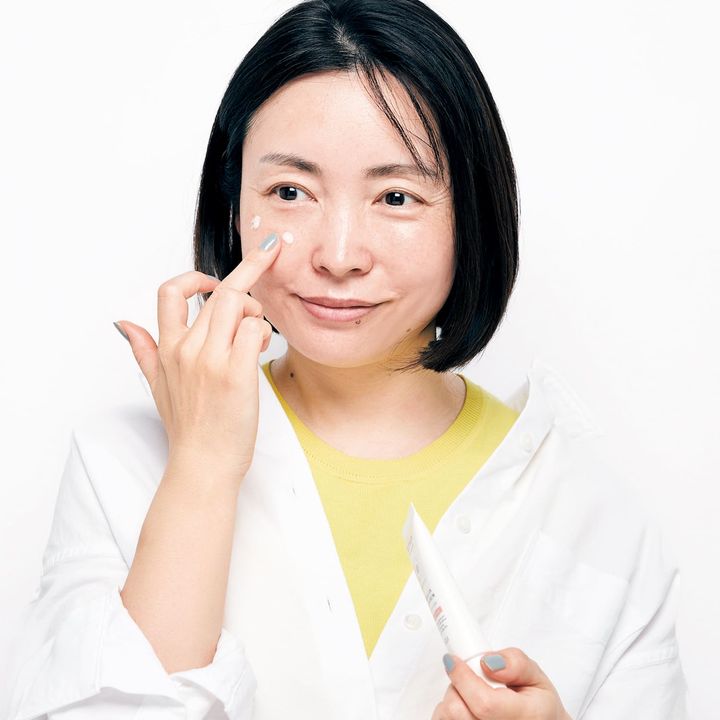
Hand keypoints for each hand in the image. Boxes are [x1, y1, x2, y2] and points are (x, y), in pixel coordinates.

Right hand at [115, 231, 282, 482]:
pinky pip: (257, 330)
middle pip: (220, 292)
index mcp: (168, 348)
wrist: (203, 465)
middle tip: (269, 265)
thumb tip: (124, 324)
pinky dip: (266, 333)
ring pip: (239, 303)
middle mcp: (187, 348)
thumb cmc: (188, 429)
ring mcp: (211, 359)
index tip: (215, 278)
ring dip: (257, 309)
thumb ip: (143, 351)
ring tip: (259, 330)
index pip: (170, 291)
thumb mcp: (157, 387)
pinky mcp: (236, 373)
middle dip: (250, 274)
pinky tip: (263, 350)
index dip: (195, 276)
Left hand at [431, 648, 571, 719]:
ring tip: (471, 697)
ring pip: (447, 718)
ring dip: (452, 700)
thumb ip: (515, 663)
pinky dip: (447, 713)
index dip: (463, 677)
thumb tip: (488, 662)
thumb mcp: (536, 677)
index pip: (484, 703)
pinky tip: (465, 710)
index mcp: (525, 718)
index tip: (453, 659)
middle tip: (469, 679)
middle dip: (457, 686)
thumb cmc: (537, 708)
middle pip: (458, 712)